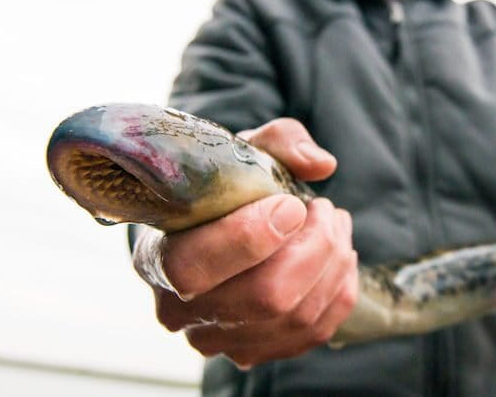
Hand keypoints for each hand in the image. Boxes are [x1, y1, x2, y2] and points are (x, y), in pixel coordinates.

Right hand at [133, 118, 358, 367]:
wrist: (212, 228)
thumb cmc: (220, 187)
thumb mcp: (238, 151)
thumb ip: (277, 142)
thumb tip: (320, 164)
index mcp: (156, 259)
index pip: (195, 269)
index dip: (251, 238)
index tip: (292, 204)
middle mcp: (180, 311)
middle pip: (264, 298)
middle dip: (313, 248)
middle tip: (325, 209)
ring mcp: (219, 341)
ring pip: (297, 317)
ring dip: (333, 264)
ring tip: (335, 223)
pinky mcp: (256, 352)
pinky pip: (315, 332)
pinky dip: (339, 290)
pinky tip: (339, 256)